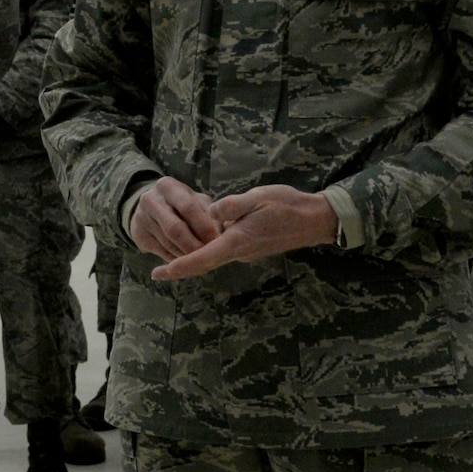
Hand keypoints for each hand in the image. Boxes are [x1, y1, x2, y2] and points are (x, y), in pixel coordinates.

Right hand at [130, 176, 225, 261]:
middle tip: (209, 257)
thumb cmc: (182, 204)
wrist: (151, 207)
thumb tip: (221, 235)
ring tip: (202, 261)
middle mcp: (150, 199)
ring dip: (186, 255)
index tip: (217, 241)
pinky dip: (176, 259)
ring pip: (167, 243)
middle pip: (175, 228)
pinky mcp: (137, 234)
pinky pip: (160, 251)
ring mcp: (141, 217)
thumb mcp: (196, 201)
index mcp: (168, 186)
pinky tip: (187, 262)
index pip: (188, 207)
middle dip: (193, 245)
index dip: (203, 227)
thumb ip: (209, 214)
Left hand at [149, 185, 338, 282]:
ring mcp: (245, 251)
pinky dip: (209, 248)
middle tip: (157, 272)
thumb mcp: (259, 197)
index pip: (202, 258)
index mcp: (237, 241)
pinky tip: (202, 238)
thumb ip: (232, 204)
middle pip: (204, 262)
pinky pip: (225, 250)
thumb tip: (209, 212)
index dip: (179, 267)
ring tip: (172, 254)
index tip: (159, 274)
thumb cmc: (288, 205)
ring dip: (194, 256)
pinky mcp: (251, 246)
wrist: (314, 220)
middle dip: (181, 268)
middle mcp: (239, 251)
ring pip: (214, 256)